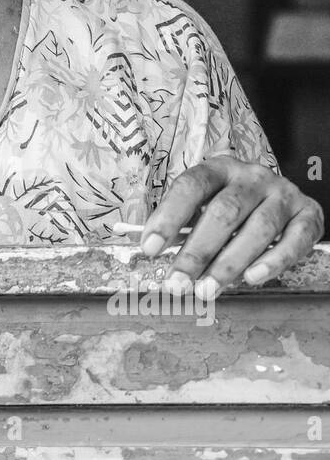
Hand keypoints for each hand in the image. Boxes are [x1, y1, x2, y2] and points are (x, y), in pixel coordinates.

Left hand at [141, 155, 324, 297]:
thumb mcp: (206, 205)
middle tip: (177, 282)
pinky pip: (295, 240)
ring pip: (259, 229)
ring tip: (207, 290)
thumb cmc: (233, 206)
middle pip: (224, 211)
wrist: (282, 196)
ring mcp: (283, 194)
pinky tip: (252, 278)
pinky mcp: (308, 214)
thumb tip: (152, 252)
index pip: (191, 186)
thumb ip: (184, 225)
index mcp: (220, 169)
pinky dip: (274, 261)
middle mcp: (253, 177)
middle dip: (197, 252)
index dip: (169, 216)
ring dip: (229, 264)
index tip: (150, 248)